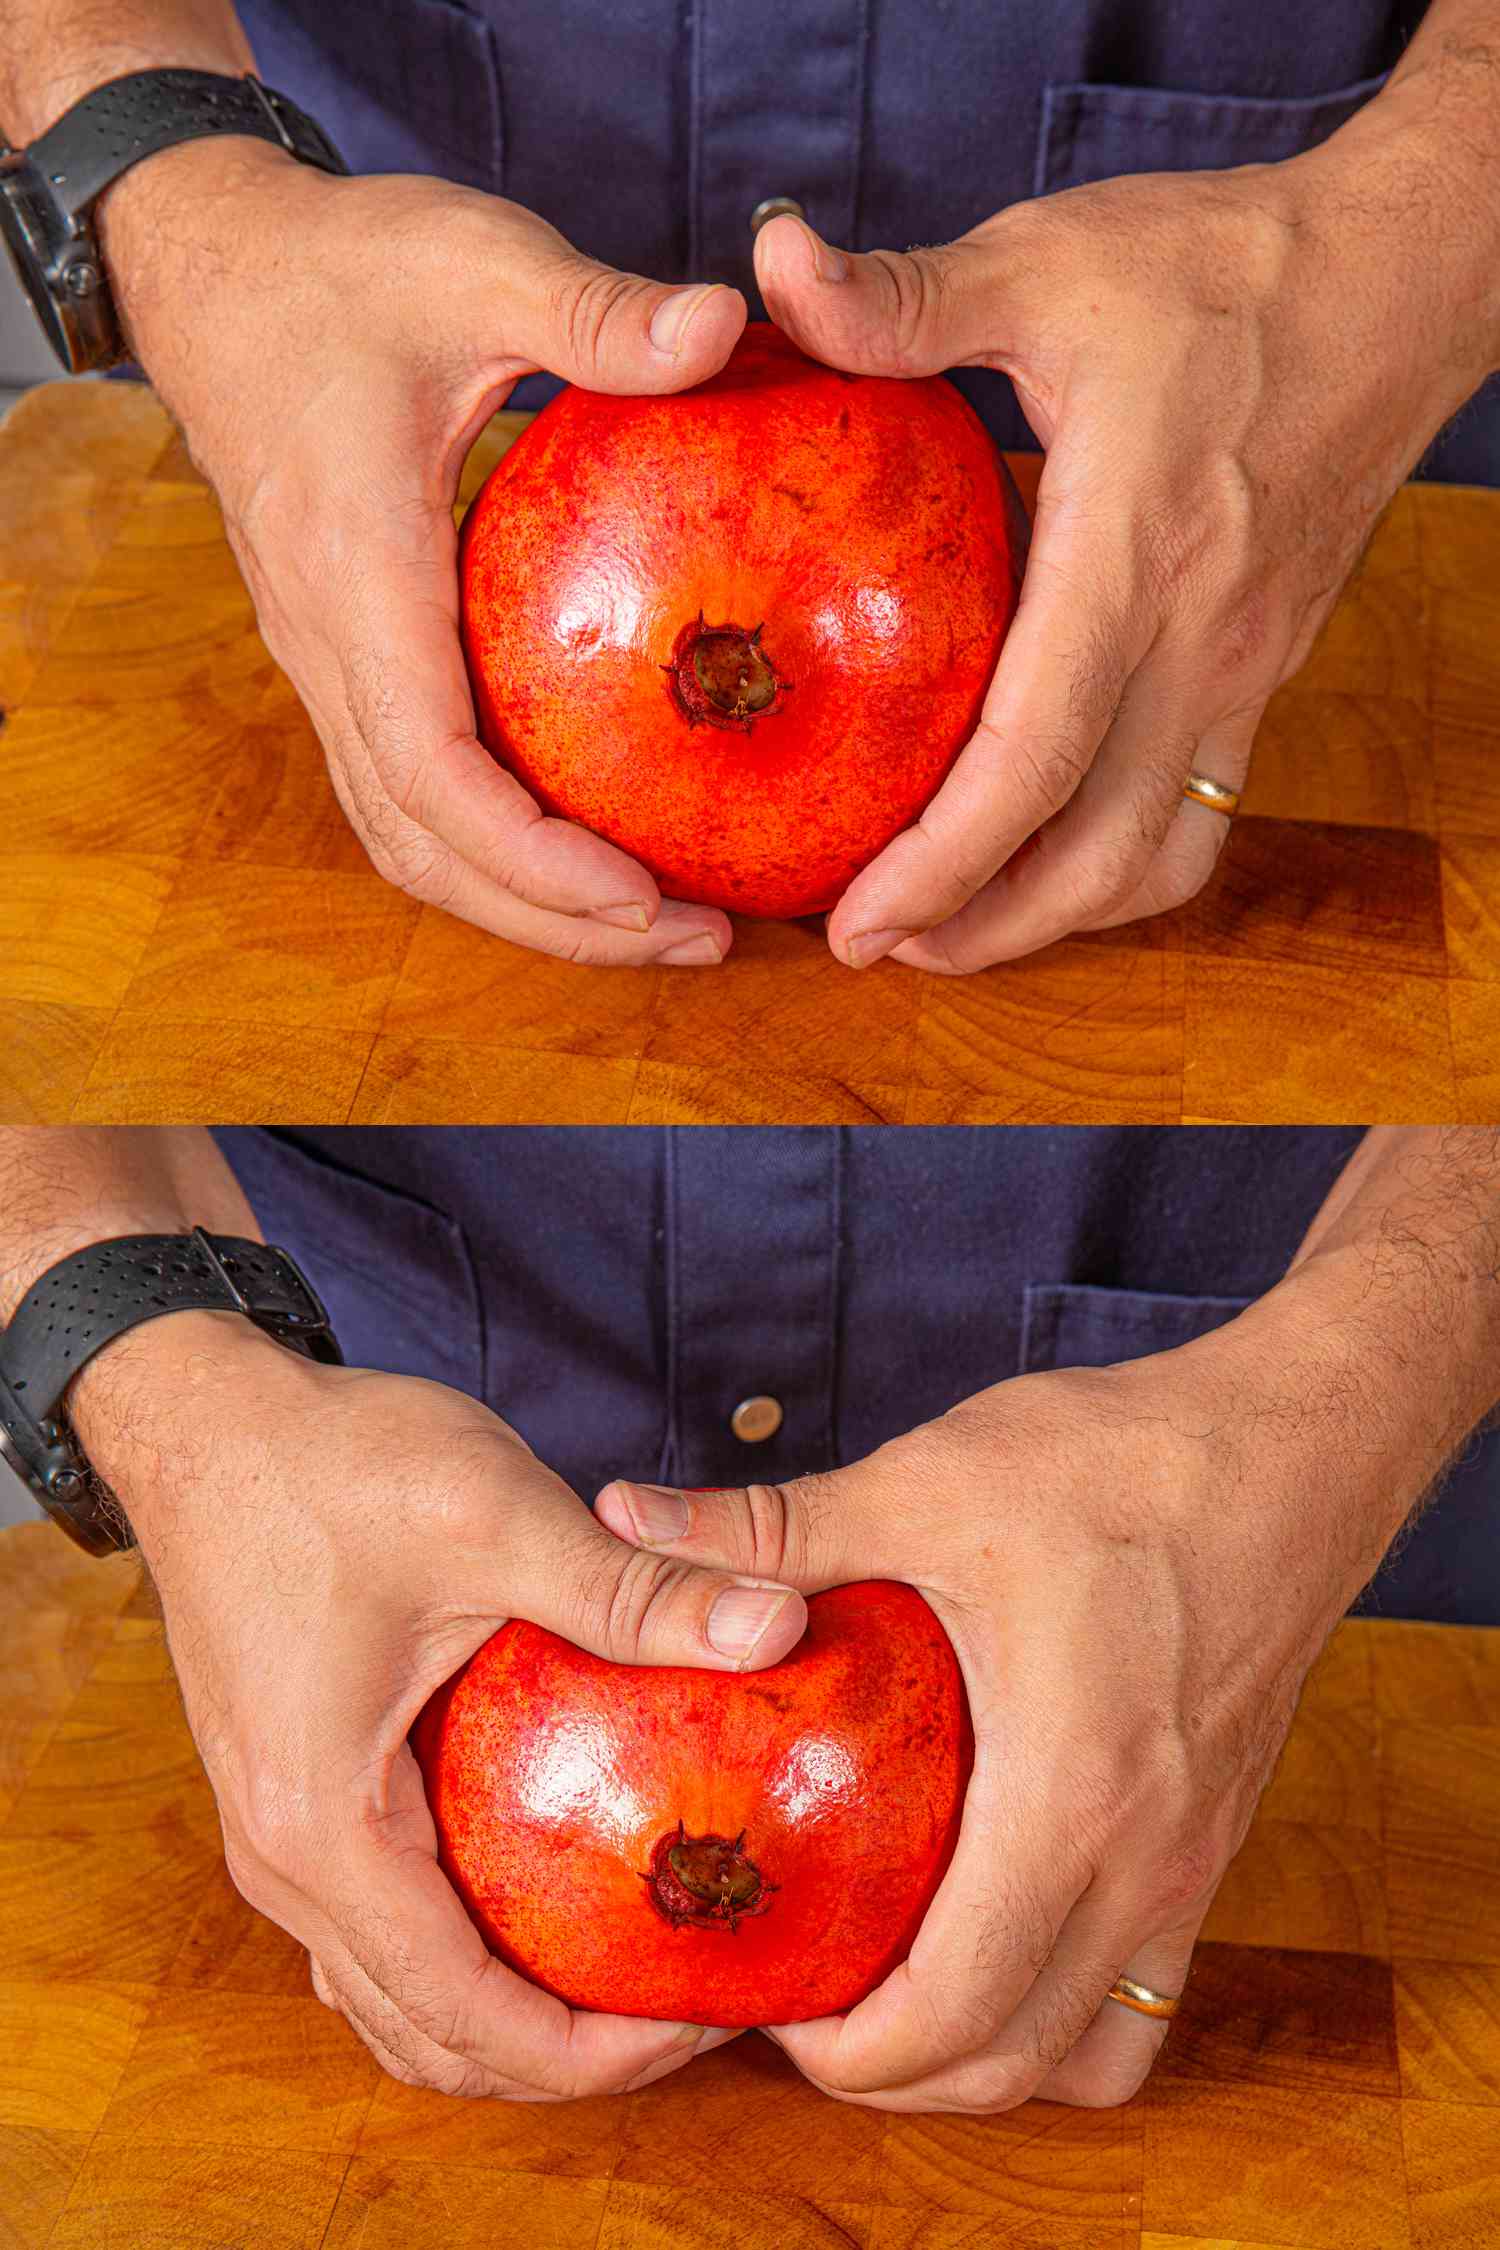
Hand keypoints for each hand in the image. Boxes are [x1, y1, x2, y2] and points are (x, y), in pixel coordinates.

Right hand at [75, 1311, 804, 2097]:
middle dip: (568, 2052)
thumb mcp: (494, 1516)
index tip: (704, 2018)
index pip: (464, 2015)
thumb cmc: (327, 1464)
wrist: (203, 1422)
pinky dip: (468, 1949)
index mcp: (324, 1826)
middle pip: (430, 2035)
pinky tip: (560, 1886)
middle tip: (696, 1998)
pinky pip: (383, 1927)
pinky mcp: (298, 1792)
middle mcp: (285, 1860)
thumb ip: (634, 1588)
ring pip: (398, 1995)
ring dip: (513, 2012)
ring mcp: (279, 1835)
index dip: (595, 2054)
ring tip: (639, 1960)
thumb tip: (779, 1626)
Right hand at [103, 140, 745, 965]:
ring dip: (525, 904)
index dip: (532, 859)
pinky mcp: (345, 659)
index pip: (431, 771)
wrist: (208, 267)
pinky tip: (592, 848)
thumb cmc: (336, 268)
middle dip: (555, 920)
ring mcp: (325, 664)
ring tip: (658, 923)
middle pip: (426, 847)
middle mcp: (328, 648)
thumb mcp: (471, 259)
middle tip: (697, 942)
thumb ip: (593, 308)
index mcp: (358, 576)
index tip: (645, 896)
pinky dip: (495, 849)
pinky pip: (410, 793)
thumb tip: (720, 324)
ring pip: (409, 839)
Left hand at [596, 1282, 1417, 2109]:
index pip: (953, 2013)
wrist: (1298, 1449)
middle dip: (894, 2072)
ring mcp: (1197, 1860)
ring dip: (986, 2054)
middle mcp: (1147, 1860)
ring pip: (1092, 2048)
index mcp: (1071, 1797)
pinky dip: (1066, 2003)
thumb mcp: (930, 1484)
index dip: (844, 2051)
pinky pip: (1144, 1986)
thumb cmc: (1124, 1463)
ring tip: (892, 1985)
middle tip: (800, 2003)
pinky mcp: (1217, 1836)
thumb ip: (768, 1525)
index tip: (763, 2004)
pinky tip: (995, 1926)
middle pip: (1014, 2062)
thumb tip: (618, 1515)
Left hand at [753, 123, 1488, 970]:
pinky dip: (1118, 867)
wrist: (1404, 282)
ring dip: (1053, 919)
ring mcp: (1245, 669)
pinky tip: (1045, 857)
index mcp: (1131, 556)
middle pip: (1097, 853)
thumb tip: (769, 267)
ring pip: (1159, 856)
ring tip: (949, 930)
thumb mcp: (1048, 261)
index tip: (855, 921)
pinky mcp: (1264, 672)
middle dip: (980, 930)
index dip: (939, 865)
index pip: (1033, 761)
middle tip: (871, 951)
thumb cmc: (1223, 268)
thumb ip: (903, 297)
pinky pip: (1198, 813)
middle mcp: (1200, 640)